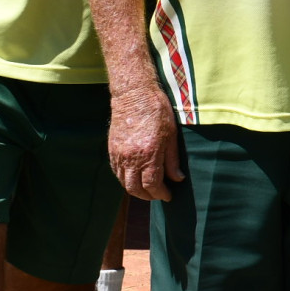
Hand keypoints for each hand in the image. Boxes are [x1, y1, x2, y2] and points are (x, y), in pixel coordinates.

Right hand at [108, 86, 182, 200]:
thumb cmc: (157, 111)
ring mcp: (118, 155)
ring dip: (135, 189)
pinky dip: (125, 179)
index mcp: (148, 154)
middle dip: (148, 196)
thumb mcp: (171, 135)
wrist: (133, 94)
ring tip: (148, 188)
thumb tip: (178, 178)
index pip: (152, 185)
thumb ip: (172, 160)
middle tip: (158, 195)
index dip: (160, 194)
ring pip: (124, 182)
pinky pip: (117, 172)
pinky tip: (135, 177)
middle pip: (135, 189)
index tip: (168, 196)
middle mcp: (130, 158)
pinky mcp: (111, 150)